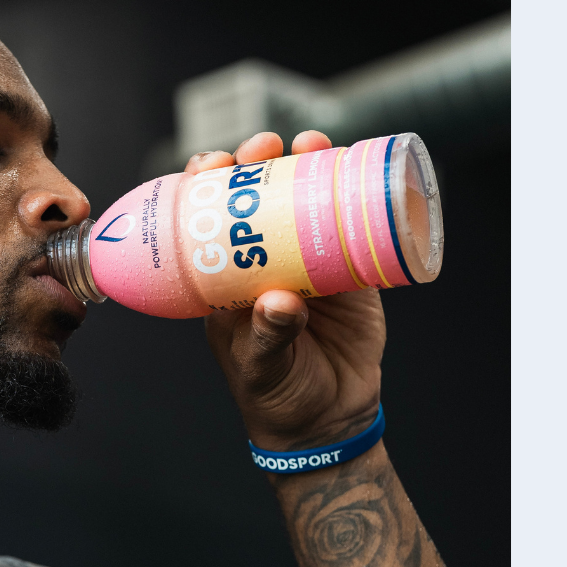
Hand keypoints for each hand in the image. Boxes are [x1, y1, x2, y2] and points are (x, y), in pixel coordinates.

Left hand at [197, 130, 386, 450]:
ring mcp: (307, 266)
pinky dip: (356, 200)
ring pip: (303, 205)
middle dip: (257, 165)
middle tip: (264, 145)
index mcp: (224, 281)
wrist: (327, 423)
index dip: (207, 187)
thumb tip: (280, 302)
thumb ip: (268, 336)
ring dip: (306, 168)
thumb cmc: (276, 396)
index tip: (213, 162)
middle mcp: (263, 265)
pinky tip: (359, 171)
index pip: (208, 222)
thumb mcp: (262, 367)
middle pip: (256, 202)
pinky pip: (354, 229)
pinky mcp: (352, 276)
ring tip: (312, 144)